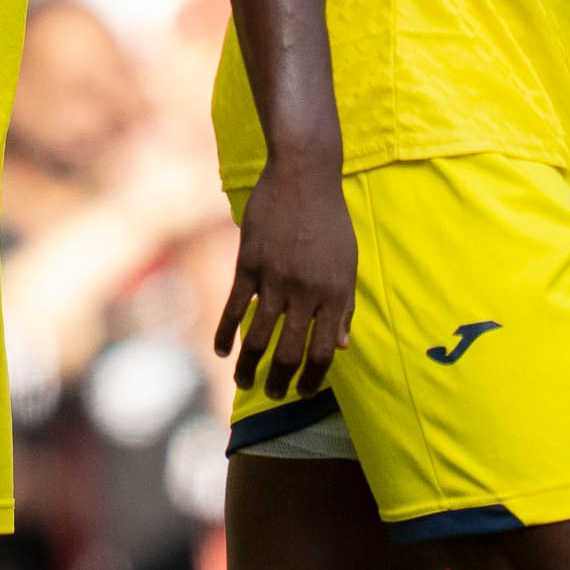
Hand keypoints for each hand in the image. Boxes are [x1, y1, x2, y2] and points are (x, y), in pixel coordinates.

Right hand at [213, 161, 355, 398]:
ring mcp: (276, 279)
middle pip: (290, 352)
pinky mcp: (249, 265)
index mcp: (335, 293)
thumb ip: (345, 305)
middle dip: (281, 382)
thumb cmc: (330, 219)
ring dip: (250, 368)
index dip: (314, 378)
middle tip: (273, 394)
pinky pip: (234, 309)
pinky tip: (222, 352)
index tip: (306, 392)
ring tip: (244, 383)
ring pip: (259, 338)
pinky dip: (225, 334)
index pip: (324, 352)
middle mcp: (306, 292)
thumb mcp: (348, 261)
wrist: (303, 175)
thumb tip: (342, 345)